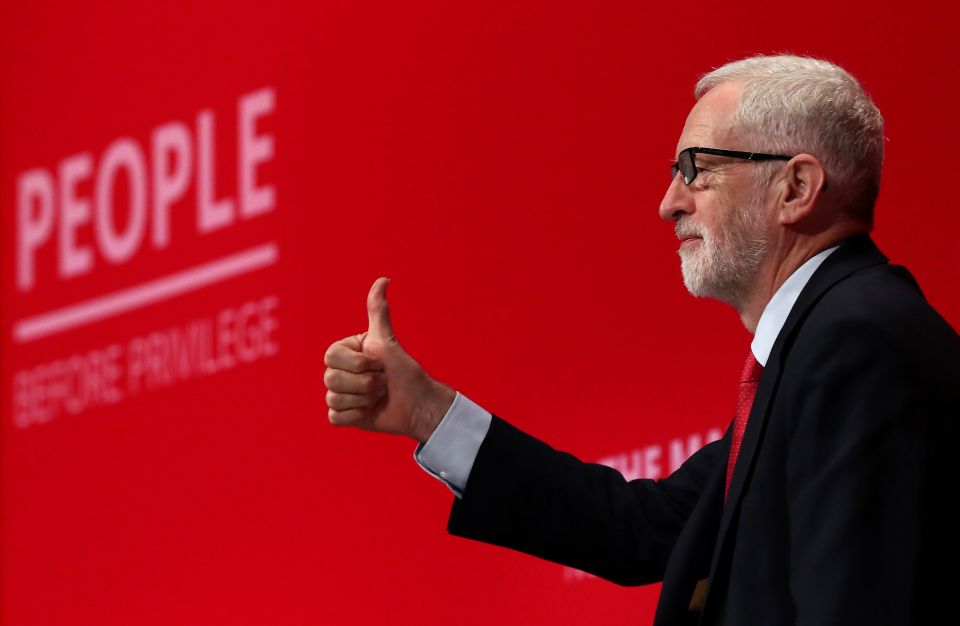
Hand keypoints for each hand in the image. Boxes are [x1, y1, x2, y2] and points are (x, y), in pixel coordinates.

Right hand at [323, 277, 455, 441]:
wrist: (417, 403)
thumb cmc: (404, 370)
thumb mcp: (387, 340)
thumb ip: (378, 311)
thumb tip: (384, 279)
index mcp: (344, 353)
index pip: (331, 357)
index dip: (359, 363)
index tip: (379, 363)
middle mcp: (338, 373)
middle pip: (331, 379)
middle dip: (365, 383)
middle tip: (382, 382)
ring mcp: (339, 395)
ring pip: (334, 399)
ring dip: (364, 399)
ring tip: (378, 396)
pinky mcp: (342, 416)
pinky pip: (336, 417)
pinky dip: (357, 415)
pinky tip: (370, 411)